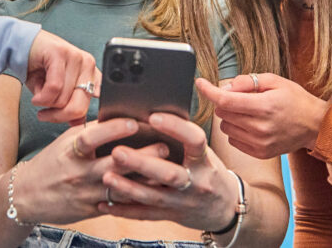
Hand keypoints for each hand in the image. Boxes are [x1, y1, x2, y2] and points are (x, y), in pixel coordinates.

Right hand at [14, 119, 166, 224]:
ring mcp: (86, 194)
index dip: (113, 129)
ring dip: (146, 179)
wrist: (26, 196)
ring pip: (121, 187)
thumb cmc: (52, 163)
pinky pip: (118, 205)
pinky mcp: (92, 210)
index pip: (91, 138)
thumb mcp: (65, 143)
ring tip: (167, 169)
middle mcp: (78, 172)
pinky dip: (136, 198)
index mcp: (70, 151)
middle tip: (164, 145)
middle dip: (141, 156)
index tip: (133, 122)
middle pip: (114, 164)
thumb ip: (90, 133)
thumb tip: (120, 117)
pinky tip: (155, 192)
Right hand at [26, 30, 100, 122]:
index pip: (93, 104)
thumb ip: (69, 105)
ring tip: (39, 96)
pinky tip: (36, 96)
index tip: (63, 118)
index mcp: (91, 74)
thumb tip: (77, 122)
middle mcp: (88, 64)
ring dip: (46, 105)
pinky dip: (41, 98)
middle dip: (58, 116)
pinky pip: (54, 87)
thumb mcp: (57, 91)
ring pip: (64, 99)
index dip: (76, 116)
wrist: (21, 46)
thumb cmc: (40, 70)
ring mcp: (75, 57)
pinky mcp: (60, 54)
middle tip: (44, 115)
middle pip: (79, 106)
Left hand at [98, 113, 238, 232]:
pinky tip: (105, 204)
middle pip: (169, 174)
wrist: (226, 207)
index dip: (175, 128)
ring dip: (128, 188)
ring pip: (153, 196)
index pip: (195, 141)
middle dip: (142, 163)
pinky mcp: (171, 216)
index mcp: (204, 161)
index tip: (153, 117)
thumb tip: (152, 114)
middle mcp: (196, 183)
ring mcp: (183, 202)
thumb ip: (183, 139)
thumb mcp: (204, 154)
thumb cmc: (208, 170)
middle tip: (117, 152)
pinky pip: (145, 215)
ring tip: (106, 176)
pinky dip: (124, 210)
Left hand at [196, 73, 329, 158]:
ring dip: (230, 117)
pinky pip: (233, 140)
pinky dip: (237, 130)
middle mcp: (260, 127)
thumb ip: (247, 81)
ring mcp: (260, 143)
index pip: (225, 100)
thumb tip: (224, 87)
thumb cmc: (295, 99)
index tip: (199, 83)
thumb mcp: (275, 81)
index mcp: (264, 106)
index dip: (209, 91)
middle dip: (225, 102)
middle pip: (223, 113)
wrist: (315, 126)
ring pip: (225, 127)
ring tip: (249, 112)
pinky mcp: (260, 153)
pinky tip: (252, 125)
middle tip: (241, 98)